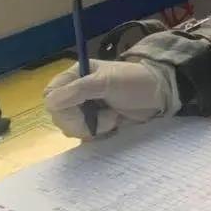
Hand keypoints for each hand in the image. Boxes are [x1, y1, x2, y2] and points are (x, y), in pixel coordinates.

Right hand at [44, 58, 180, 138]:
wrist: (160, 94)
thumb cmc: (134, 81)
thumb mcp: (107, 82)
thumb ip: (78, 91)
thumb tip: (49, 102)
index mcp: (76, 75)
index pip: (51, 95)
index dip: (61, 107)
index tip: (81, 110)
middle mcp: (77, 92)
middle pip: (59, 116)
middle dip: (80, 122)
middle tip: (106, 118)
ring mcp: (86, 109)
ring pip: (71, 128)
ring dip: (93, 128)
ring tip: (113, 119)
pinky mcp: (96, 122)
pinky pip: (85, 135)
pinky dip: (98, 134)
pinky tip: (113, 126)